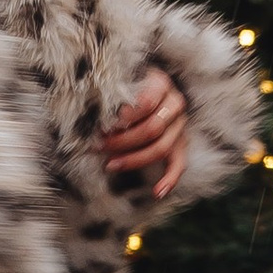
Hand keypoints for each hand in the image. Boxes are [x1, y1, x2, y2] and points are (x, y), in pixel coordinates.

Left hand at [99, 65, 189, 204]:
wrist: (146, 85)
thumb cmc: (125, 84)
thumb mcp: (120, 80)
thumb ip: (111, 92)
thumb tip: (91, 112)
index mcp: (161, 83)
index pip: (146, 103)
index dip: (124, 117)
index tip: (102, 126)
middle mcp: (174, 104)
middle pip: (152, 129)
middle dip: (122, 141)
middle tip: (98, 146)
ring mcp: (179, 125)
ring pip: (161, 148)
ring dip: (134, 160)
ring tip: (109, 165)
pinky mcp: (180, 143)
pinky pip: (179, 164)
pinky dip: (170, 179)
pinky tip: (158, 192)